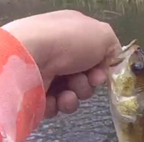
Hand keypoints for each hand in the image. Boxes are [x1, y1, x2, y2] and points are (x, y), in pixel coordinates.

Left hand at [2, 10, 120, 117]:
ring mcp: (44, 72)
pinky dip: (61, 104)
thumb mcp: (103, 35)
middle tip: (87, 81)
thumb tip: (109, 63)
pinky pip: (56, 106)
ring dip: (77, 94)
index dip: (102, 67)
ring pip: (73, 93)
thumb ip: (114, 48)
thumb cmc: (67, 41)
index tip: (103, 73)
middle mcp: (57, 52)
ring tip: (69, 91)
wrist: (29, 58)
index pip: (93, 55)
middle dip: (89, 83)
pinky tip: (57, 98)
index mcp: (71, 34)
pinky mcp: (35, 93)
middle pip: (85, 76)